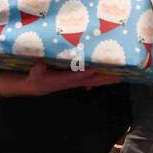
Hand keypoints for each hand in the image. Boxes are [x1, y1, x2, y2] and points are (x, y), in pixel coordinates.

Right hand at [0, 62, 118, 97]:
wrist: (34, 86)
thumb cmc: (35, 78)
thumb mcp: (34, 73)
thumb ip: (38, 70)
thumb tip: (40, 66)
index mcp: (61, 80)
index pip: (75, 77)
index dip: (85, 74)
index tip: (96, 70)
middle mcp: (70, 82)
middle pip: (89, 81)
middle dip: (103, 79)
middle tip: (118, 77)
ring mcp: (73, 83)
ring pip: (92, 81)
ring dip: (104, 80)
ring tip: (117, 78)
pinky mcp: (74, 81)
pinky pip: (89, 81)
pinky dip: (98, 80)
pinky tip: (106, 78)